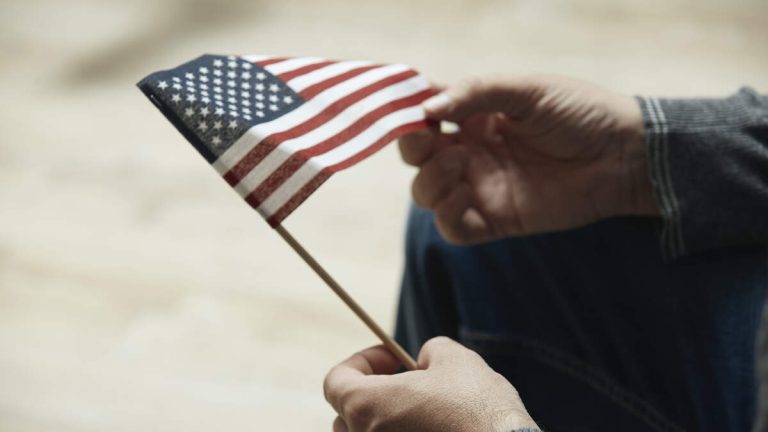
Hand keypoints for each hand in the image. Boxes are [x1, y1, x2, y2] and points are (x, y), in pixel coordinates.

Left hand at [323, 337, 537, 431]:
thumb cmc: (479, 410)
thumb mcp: (454, 359)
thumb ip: (428, 351)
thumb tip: (424, 362)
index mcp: (366, 408)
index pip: (335, 382)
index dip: (361, 362)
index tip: (391, 356)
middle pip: (348, 414)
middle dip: (374, 392)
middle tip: (410, 381)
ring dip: (388, 420)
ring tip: (425, 410)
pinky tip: (438, 430)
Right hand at [399, 75, 657, 243]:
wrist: (622, 155)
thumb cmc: (580, 113)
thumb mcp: (528, 89)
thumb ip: (476, 93)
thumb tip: (427, 107)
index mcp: (475, 117)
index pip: (425, 117)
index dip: (410, 113)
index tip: (412, 110)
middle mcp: (471, 152)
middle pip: (417, 157)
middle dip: (413, 147)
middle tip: (430, 138)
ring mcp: (481, 187)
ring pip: (426, 193)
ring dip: (430, 179)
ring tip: (459, 165)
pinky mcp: (497, 220)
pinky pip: (454, 228)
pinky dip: (447, 215)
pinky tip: (466, 194)